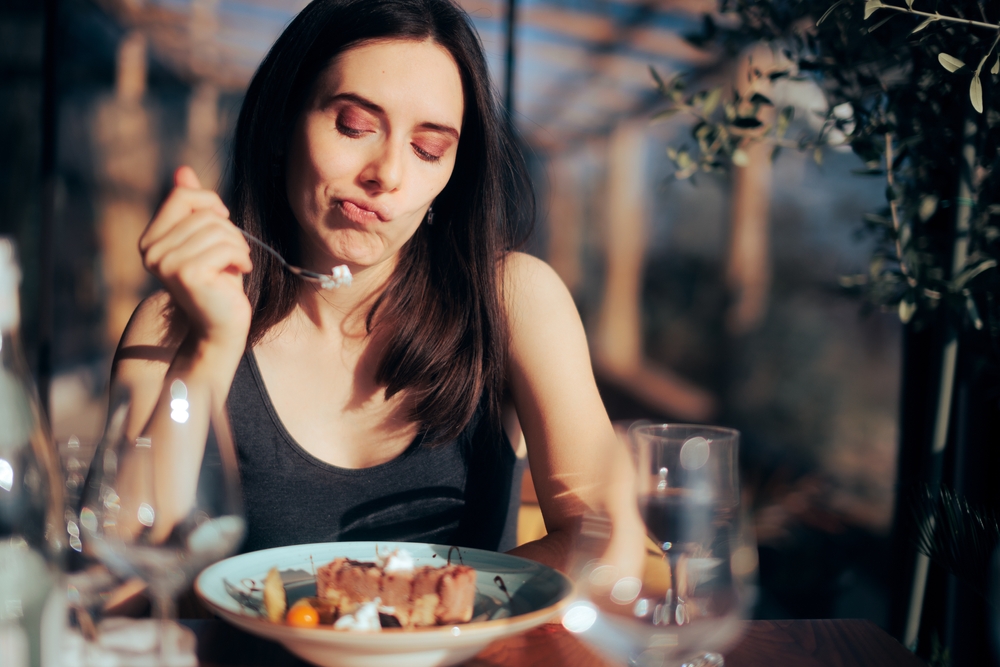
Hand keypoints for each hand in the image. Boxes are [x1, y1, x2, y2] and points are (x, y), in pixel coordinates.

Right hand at [139, 166, 252, 350]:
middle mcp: (152, 251)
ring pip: (217, 230)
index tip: (224, 219)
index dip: (210, 202)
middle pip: (204, 214)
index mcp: (150, 240)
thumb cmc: (218, 281)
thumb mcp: (205, 239)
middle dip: (230, 231)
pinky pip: (225, 247)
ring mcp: (166, 263)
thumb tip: (183, 170)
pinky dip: (241, 257)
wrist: (222, 325)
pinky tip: (240, 271)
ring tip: (237, 263)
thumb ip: (191, 208)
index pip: (181, 196)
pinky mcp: (187, 274)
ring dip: (238, 246)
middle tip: (235, 253)